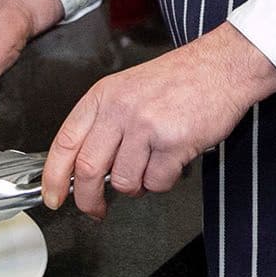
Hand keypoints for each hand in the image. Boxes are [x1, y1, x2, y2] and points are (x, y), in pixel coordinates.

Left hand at [42, 23, 275, 219]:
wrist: (222, 66)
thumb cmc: (179, 79)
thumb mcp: (128, 90)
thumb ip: (104, 124)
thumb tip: (85, 168)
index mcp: (103, 96)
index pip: (65, 142)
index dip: (54, 176)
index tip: (53, 196)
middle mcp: (120, 109)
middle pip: (88, 170)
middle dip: (88, 199)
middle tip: (95, 209)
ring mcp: (146, 126)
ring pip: (124, 181)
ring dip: (137, 186)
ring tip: (151, 167)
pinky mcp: (173, 142)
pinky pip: (157, 182)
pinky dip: (164, 181)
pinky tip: (172, 160)